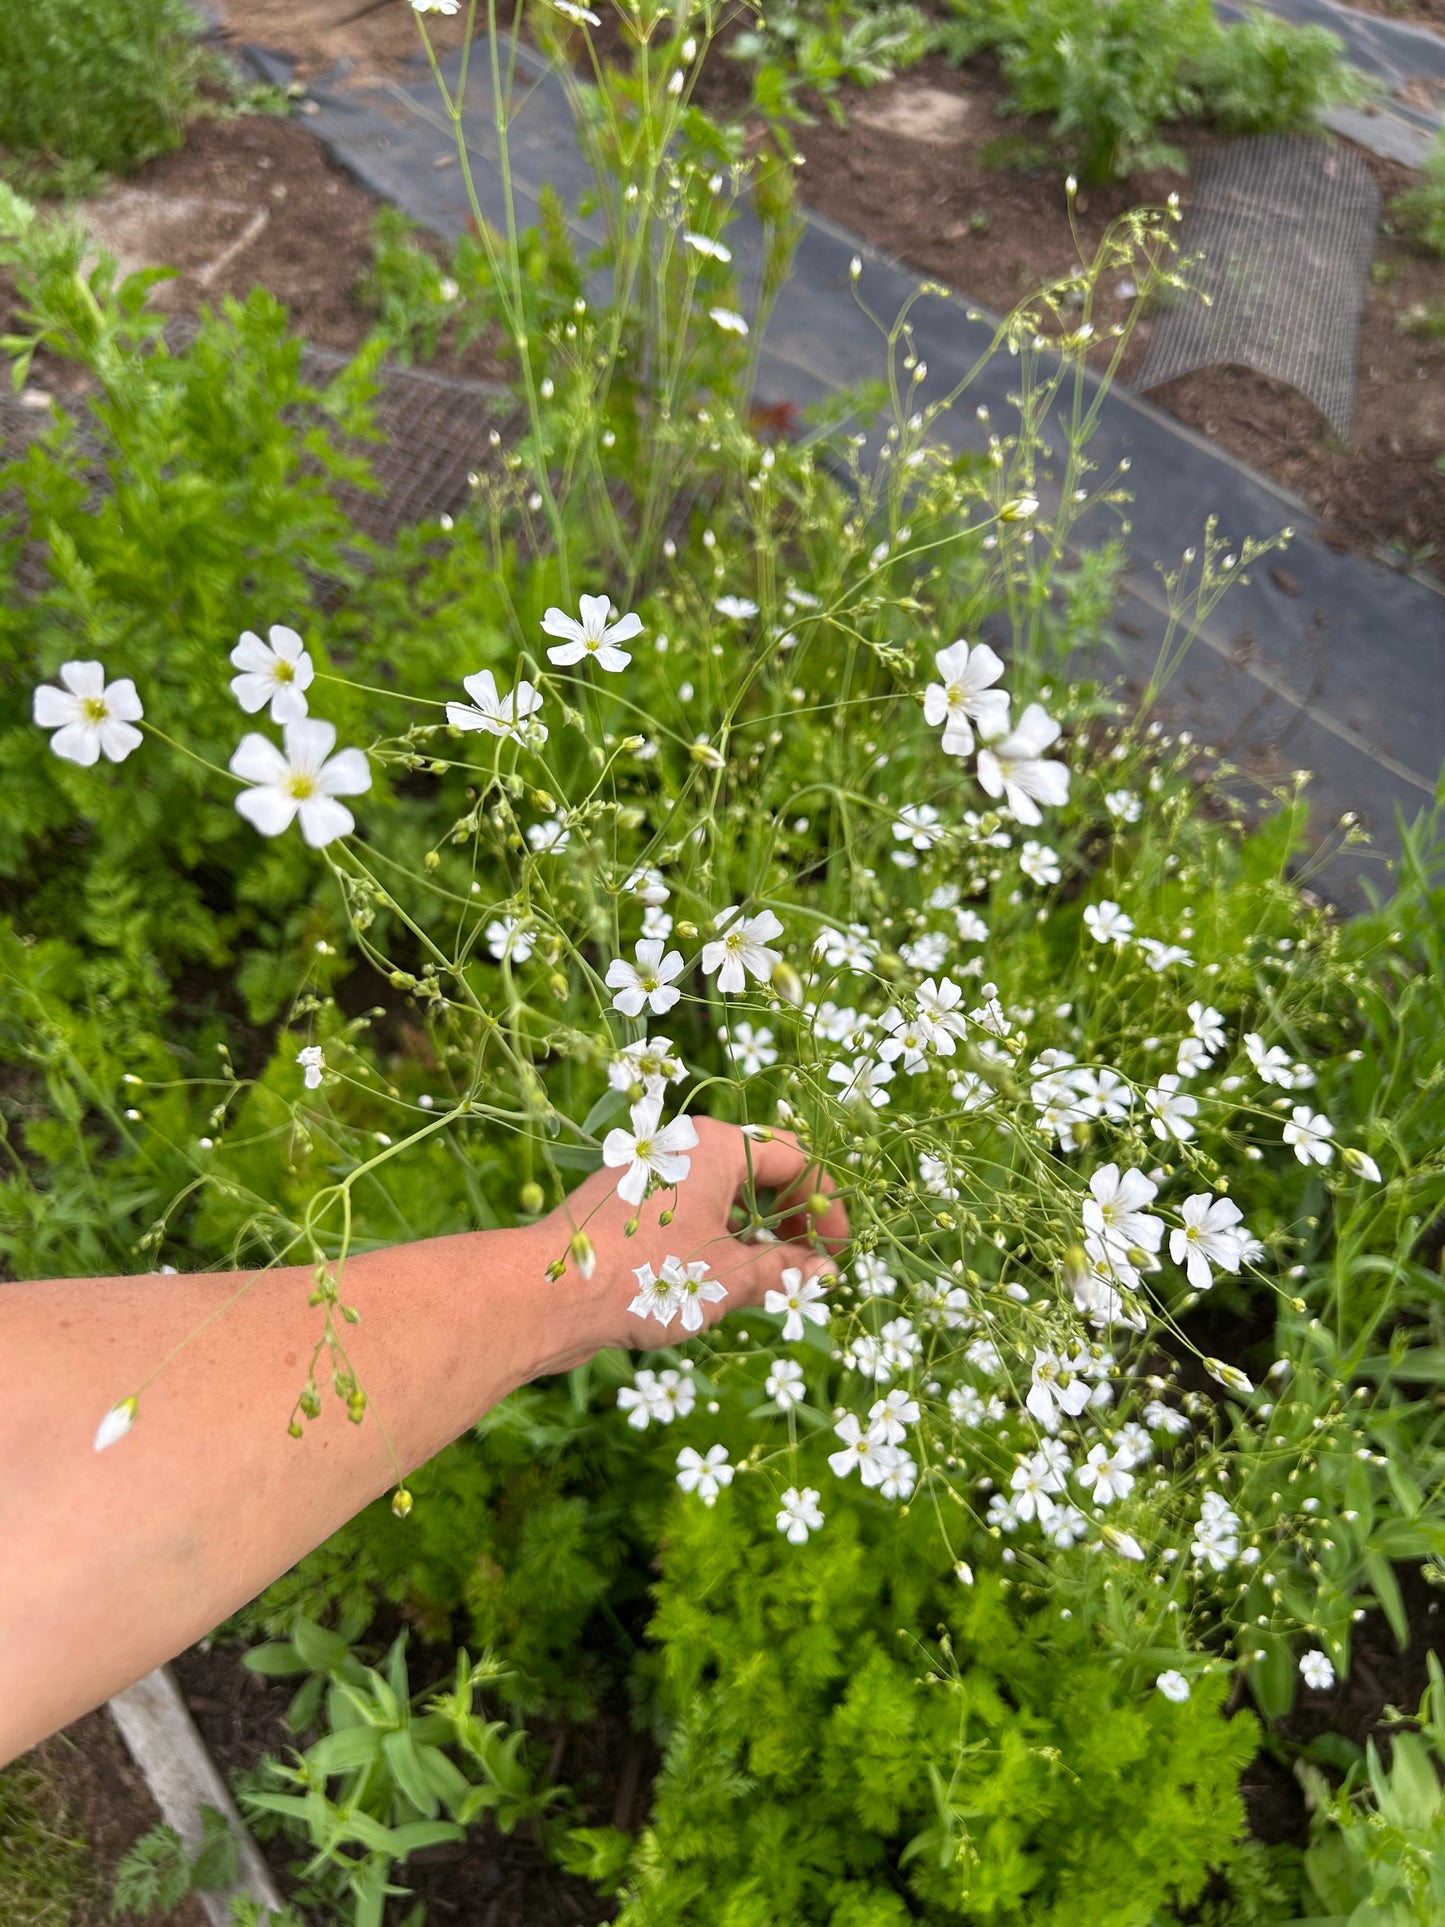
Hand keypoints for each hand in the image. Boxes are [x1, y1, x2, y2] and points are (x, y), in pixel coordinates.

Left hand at [539, 1117, 848, 1361]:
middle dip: (791, 1218)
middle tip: (810, 1263)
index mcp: (715, 1147)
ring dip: (756, 1233)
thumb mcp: (728, 1278)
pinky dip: (718, 1239)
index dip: (824, 1206)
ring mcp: (653, 1175)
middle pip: (758, 1173)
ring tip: (773, 1277)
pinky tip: (724, 1281)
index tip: (837, 1251)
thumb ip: (782, 1271)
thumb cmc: (647, 1276)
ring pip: (722, 1195)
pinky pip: (690, 1212)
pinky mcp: (628, 1206)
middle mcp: (684, 1149)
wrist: (550, 1292)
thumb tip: (821, 1275)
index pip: (793, 1160)